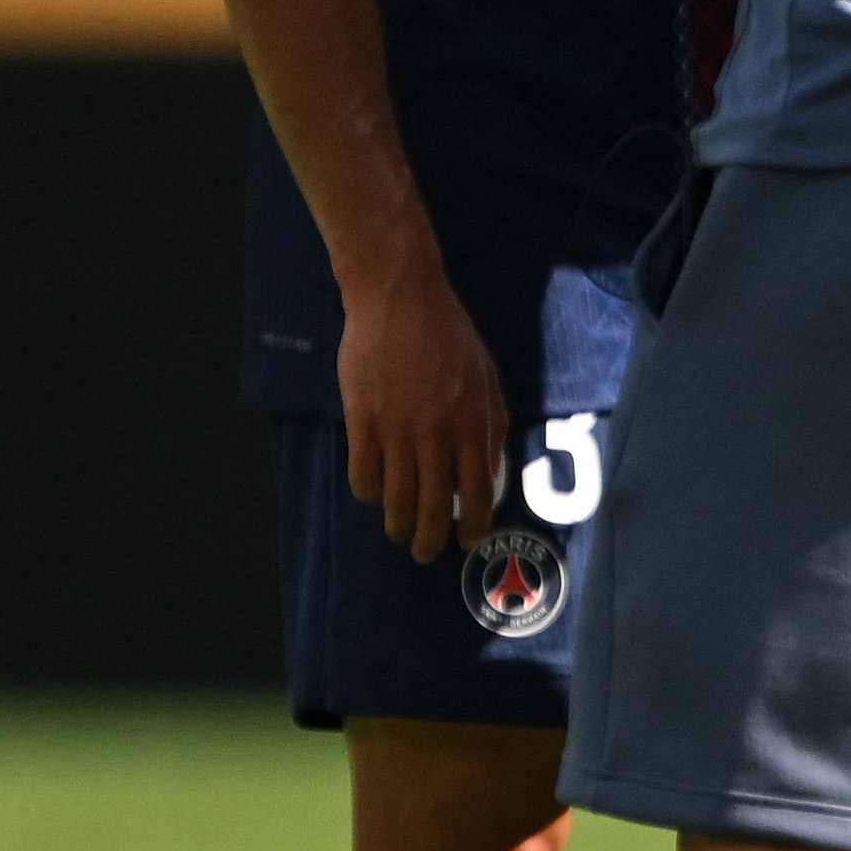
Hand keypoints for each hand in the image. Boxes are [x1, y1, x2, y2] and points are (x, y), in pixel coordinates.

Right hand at [335, 258, 508, 562]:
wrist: (399, 298)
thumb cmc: (449, 336)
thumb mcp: (487, 377)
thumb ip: (490, 427)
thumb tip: (488, 476)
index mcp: (471, 423)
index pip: (475, 493)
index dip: (471, 526)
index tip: (466, 542)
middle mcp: (435, 433)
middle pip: (431, 507)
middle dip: (430, 540)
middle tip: (425, 551)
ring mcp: (395, 428)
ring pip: (395, 498)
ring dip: (397, 524)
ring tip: (399, 531)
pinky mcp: (361, 419)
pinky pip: (362, 473)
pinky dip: (368, 493)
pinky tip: (373, 493)